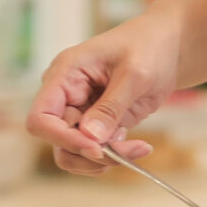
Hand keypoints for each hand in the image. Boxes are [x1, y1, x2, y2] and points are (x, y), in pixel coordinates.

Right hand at [26, 17, 182, 175]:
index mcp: (65, 74)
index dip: (61, 138)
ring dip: (104, 160)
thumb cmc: (148, 46)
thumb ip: (111, 106)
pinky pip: (95, 152)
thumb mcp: (134, 74)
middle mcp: (66, 96)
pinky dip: (115, 156)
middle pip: (58, 141)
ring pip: (74, 152)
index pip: (40, 118)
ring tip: (138, 149)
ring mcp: (80, 112)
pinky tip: (139, 146)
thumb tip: (90, 137)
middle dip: (91, 153)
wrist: (166, 45)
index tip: (96, 148)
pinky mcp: (97, 125)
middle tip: (129, 152)